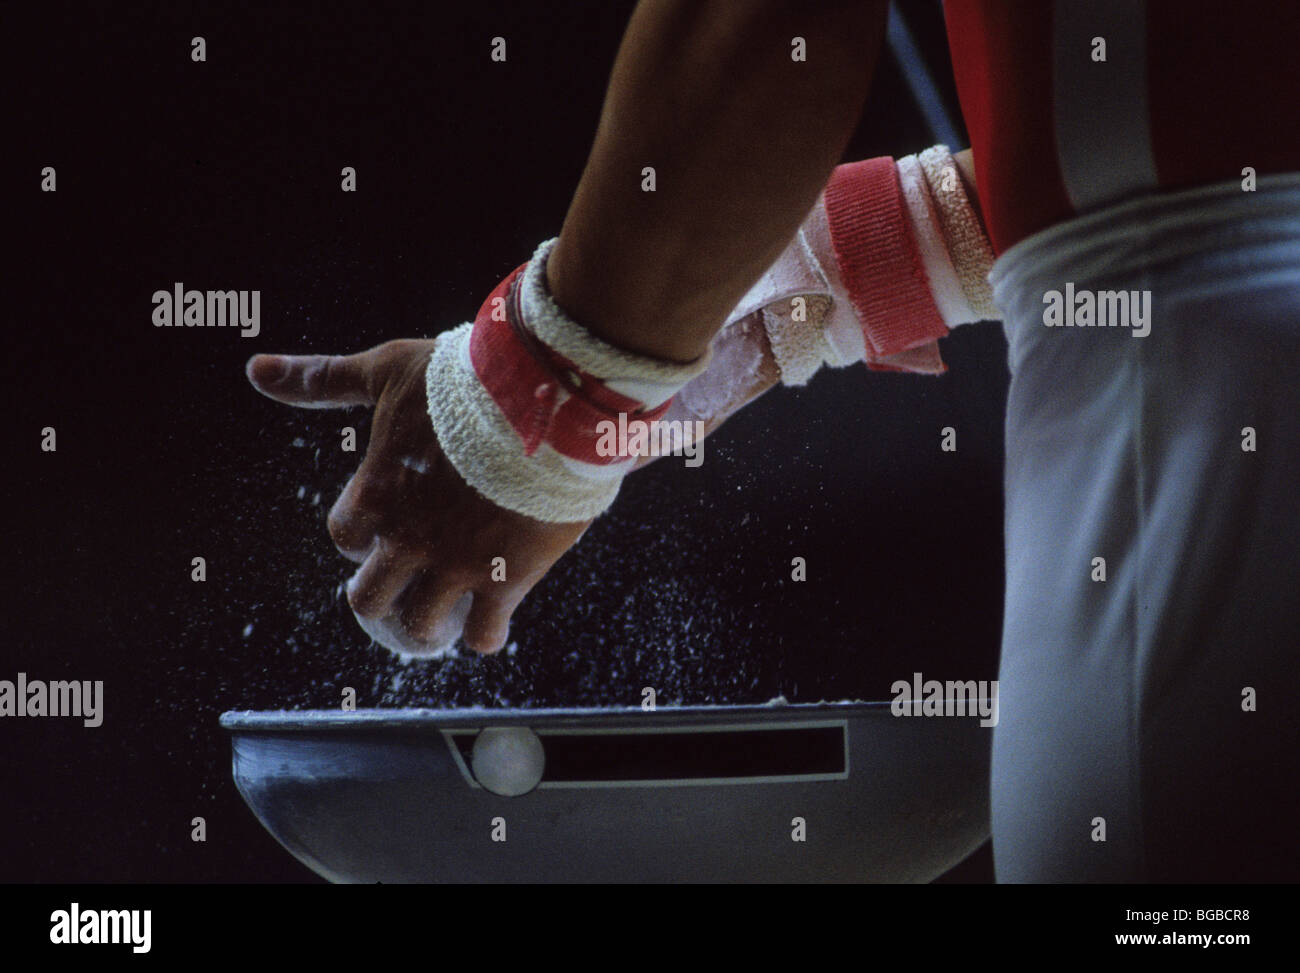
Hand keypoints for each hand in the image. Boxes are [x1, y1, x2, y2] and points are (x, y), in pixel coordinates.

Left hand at [246, 339, 590, 654]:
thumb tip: (255, 369)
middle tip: (412, 582)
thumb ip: (322, 379)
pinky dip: (484, 634)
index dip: (364, 534)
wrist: (543, 400)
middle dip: (384, 595)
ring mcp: (456, 564)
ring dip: (430, 623)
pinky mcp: (506, 578)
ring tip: (449, 612)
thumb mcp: (387, 371)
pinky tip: (493, 620)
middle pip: (368, 600)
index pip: (346, 537)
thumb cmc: (463, 381)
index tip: (390, 524)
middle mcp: (409, 538)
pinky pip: (484, 634)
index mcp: (376, 493)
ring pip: (421, 626)